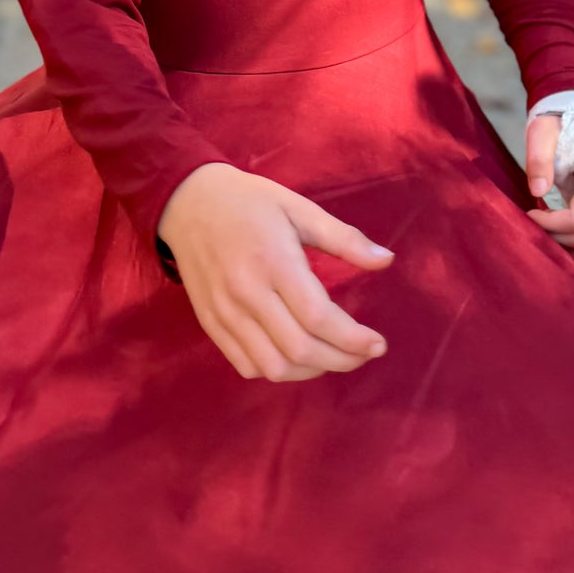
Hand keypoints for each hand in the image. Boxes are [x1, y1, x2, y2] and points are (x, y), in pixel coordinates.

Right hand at [156, 162, 394, 381]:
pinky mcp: (210, 323)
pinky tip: (296, 357)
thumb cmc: (249, 202)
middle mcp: (246, 293)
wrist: (186, 202)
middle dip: (340, 360)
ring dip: (310, 371)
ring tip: (333, 357)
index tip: (377, 344)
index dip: (353, 339)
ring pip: (272, 366)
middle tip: (363, 354)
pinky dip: (276, 370)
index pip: (318, 317)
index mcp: (273, 261)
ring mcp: (224, 313)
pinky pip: (245, 365)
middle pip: (299, 349)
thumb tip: (387, 260)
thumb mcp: (299, 208)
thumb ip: (344, 238)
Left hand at [523, 114, 573, 258]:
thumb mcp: (544, 133)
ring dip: (569, 245)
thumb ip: (539, 158)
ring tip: (549, 227)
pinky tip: (564, 234)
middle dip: (556, 236)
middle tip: (536, 221)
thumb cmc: (561, 130)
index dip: (550, 224)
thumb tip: (538, 191)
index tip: (530, 213)